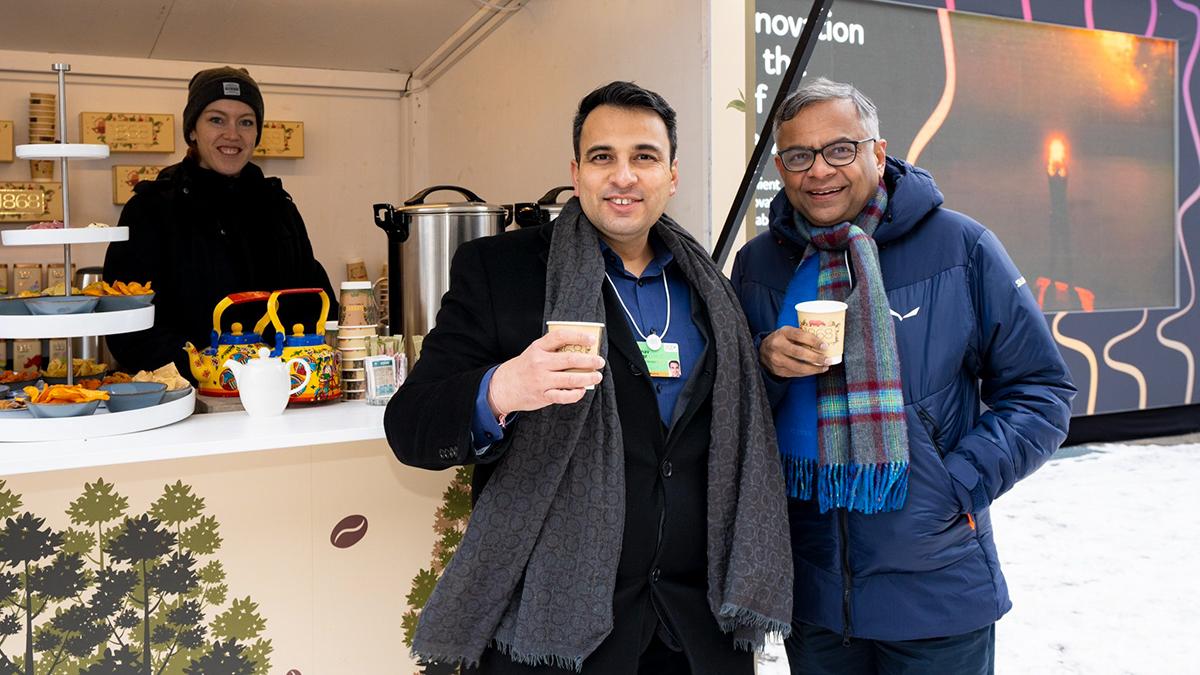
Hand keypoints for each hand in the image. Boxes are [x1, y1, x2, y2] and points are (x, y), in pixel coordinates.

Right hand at [487, 330, 605, 414]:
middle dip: (589, 361)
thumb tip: (581, 351)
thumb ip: (553, 351)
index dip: (578, 336)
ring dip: (588, 378)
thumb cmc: (524, 368)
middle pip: (570, 360)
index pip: (560, 337)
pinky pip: (564, 396)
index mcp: (538, 348)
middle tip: (600, 362)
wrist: (503, 387)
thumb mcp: (534, 353)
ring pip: (571, 379)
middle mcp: (540, 363)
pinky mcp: (542, 396)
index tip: (592, 340)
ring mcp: (541, 380)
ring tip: (597, 376)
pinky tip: (582, 390)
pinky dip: (576, 393)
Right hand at [760, 326, 832, 377]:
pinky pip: (795, 373)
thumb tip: (824, 341)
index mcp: (782, 332)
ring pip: (798, 366)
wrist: (762, 351)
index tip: (824, 346)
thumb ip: (802, 335)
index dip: (813, 341)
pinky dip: (807, 373)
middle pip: (799, 353)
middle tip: (827, 360)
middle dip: (816, 358)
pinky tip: (815, 370)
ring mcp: (776, 359)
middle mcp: (777, 345)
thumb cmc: (782, 339)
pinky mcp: (777, 370)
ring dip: (814, 368)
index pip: (799, 335)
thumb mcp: (788, 332)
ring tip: (825, 367)